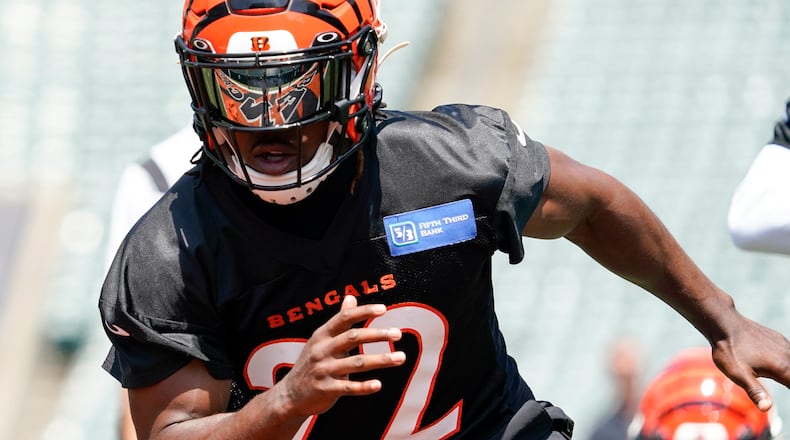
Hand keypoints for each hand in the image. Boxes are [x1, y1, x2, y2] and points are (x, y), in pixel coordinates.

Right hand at [275, 295, 405, 417]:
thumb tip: (351, 296)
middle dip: (377, 335)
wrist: (290, 394)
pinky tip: (379, 385)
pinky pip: (349, 387)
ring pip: (356, 363)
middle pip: (353, 338)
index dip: (363, 312)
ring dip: (381, 360)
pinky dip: (364, 387)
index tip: (383, 309)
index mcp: (322, 335)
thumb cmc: (312, 363)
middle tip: (398, 333)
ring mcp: (323, 370)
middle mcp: (322, 350)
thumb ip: (339, 320)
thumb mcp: (321, 339)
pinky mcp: (326, 389)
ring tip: (401, 357)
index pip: (344, 318)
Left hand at [711, 316, 789, 410]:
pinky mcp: (779, 339)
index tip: (784, 387)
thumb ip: (755, 391)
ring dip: (788, 372)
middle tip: (781, 381)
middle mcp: (788, 355)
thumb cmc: (730, 350)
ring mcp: (784, 345)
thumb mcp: (738, 374)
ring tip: (781, 376)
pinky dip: (788, 362)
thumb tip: (766, 408)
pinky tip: (783, 364)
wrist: (724, 324)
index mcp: (782, 368)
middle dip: (789, 381)